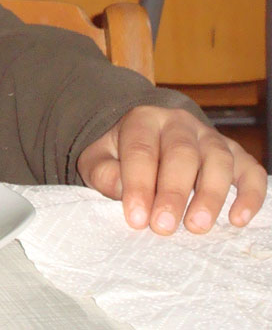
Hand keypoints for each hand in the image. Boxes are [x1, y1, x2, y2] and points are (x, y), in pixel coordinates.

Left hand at [77, 106, 267, 234]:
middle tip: (164, 226)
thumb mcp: (98, 159)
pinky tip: (238, 219)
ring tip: (197, 227)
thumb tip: (123, 192)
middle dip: (173, 193)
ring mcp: (210, 136)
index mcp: (143, 120)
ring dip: (210, 195)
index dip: (139, 185)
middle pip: (182, 154)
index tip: (136, 219)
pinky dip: (250, 194)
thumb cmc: (119, 155)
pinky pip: (250, 170)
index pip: (141, 150)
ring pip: (218, 160)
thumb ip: (104, 173)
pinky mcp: (235, 154)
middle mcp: (179, 123)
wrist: (146, 139)